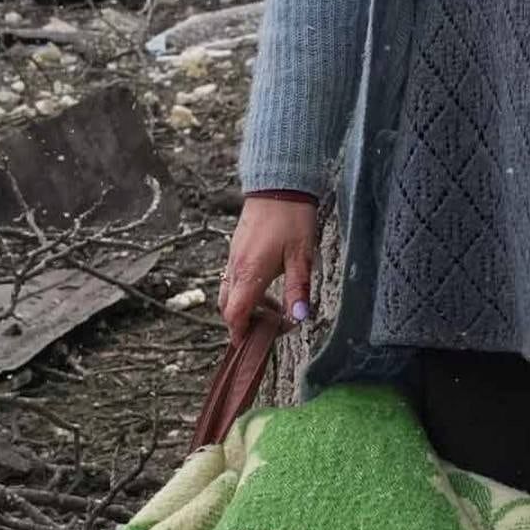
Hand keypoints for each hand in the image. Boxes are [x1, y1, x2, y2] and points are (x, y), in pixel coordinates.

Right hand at [221, 193, 318, 335]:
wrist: (278, 184)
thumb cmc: (291, 217)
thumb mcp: (301, 256)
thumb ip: (298, 289)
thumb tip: (299, 318)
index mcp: (250, 273)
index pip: (235, 313)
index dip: (240, 333)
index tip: (250, 345)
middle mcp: (236, 267)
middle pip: (227, 307)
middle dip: (242, 324)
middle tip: (265, 332)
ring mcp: (234, 257)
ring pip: (230, 292)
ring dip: (246, 307)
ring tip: (274, 311)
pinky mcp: (237, 248)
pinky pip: (234, 277)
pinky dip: (246, 291)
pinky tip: (268, 287)